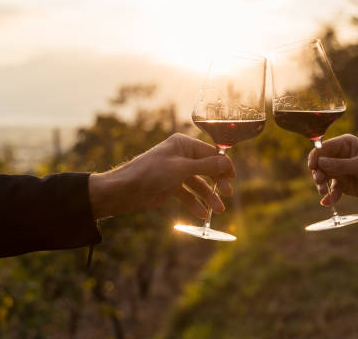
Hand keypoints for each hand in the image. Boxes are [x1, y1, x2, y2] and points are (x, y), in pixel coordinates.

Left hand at [89, 133, 234, 219]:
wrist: (125, 190)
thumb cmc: (151, 173)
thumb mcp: (182, 169)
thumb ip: (207, 166)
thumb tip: (227, 162)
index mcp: (183, 144)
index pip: (210, 153)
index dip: (223, 165)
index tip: (232, 178)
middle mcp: (181, 156)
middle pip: (207, 169)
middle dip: (217, 182)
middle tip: (226, 195)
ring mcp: (176, 172)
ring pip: (198, 184)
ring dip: (208, 196)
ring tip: (217, 211)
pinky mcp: (170, 186)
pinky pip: (187, 194)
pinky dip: (195, 203)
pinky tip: (202, 214)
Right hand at [308, 134, 357, 221]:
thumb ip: (341, 165)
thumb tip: (320, 162)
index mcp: (346, 144)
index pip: (324, 147)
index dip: (316, 156)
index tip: (313, 167)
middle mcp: (340, 155)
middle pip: (320, 162)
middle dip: (317, 172)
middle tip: (319, 182)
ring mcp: (339, 170)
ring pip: (322, 176)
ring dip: (321, 184)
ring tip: (323, 192)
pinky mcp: (341, 184)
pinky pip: (330, 189)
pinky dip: (329, 196)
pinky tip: (327, 202)